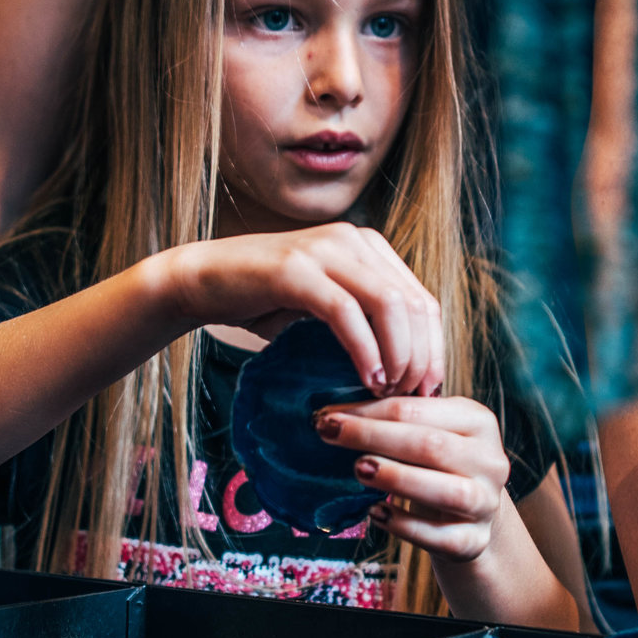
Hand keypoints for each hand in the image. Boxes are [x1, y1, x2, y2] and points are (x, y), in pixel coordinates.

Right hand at [155, 223, 441, 396]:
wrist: (203, 280)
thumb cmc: (265, 300)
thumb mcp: (325, 306)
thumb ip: (364, 321)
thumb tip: (406, 372)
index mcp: (368, 246)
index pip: (422, 299)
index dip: (434, 348)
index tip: (429, 390)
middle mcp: (353, 239)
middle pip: (414, 303)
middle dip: (421, 357)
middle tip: (413, 398)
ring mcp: (326, 250)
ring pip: (389, 304)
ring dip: (398, 355)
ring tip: (389, 391)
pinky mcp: (297, 270)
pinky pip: (347, 313)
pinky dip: (364, 350)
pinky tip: (366, 379)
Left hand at [316, 395, 509, 561]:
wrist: (472, 513)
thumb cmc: (439, 464)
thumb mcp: (430, 432)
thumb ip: (398, 419)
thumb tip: (336, 412)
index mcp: (478, 422)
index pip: (418, 410)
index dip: (371, 411)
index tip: (330, 415)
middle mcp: (490, 461)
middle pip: (431, 446)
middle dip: (374, 437)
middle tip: (330, 434)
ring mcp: (485, 503)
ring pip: (446, 491)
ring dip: (397, 478)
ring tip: (359, 469)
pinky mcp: (474, 541)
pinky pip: (440, 536)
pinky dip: (405, 526)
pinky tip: (376, 514)